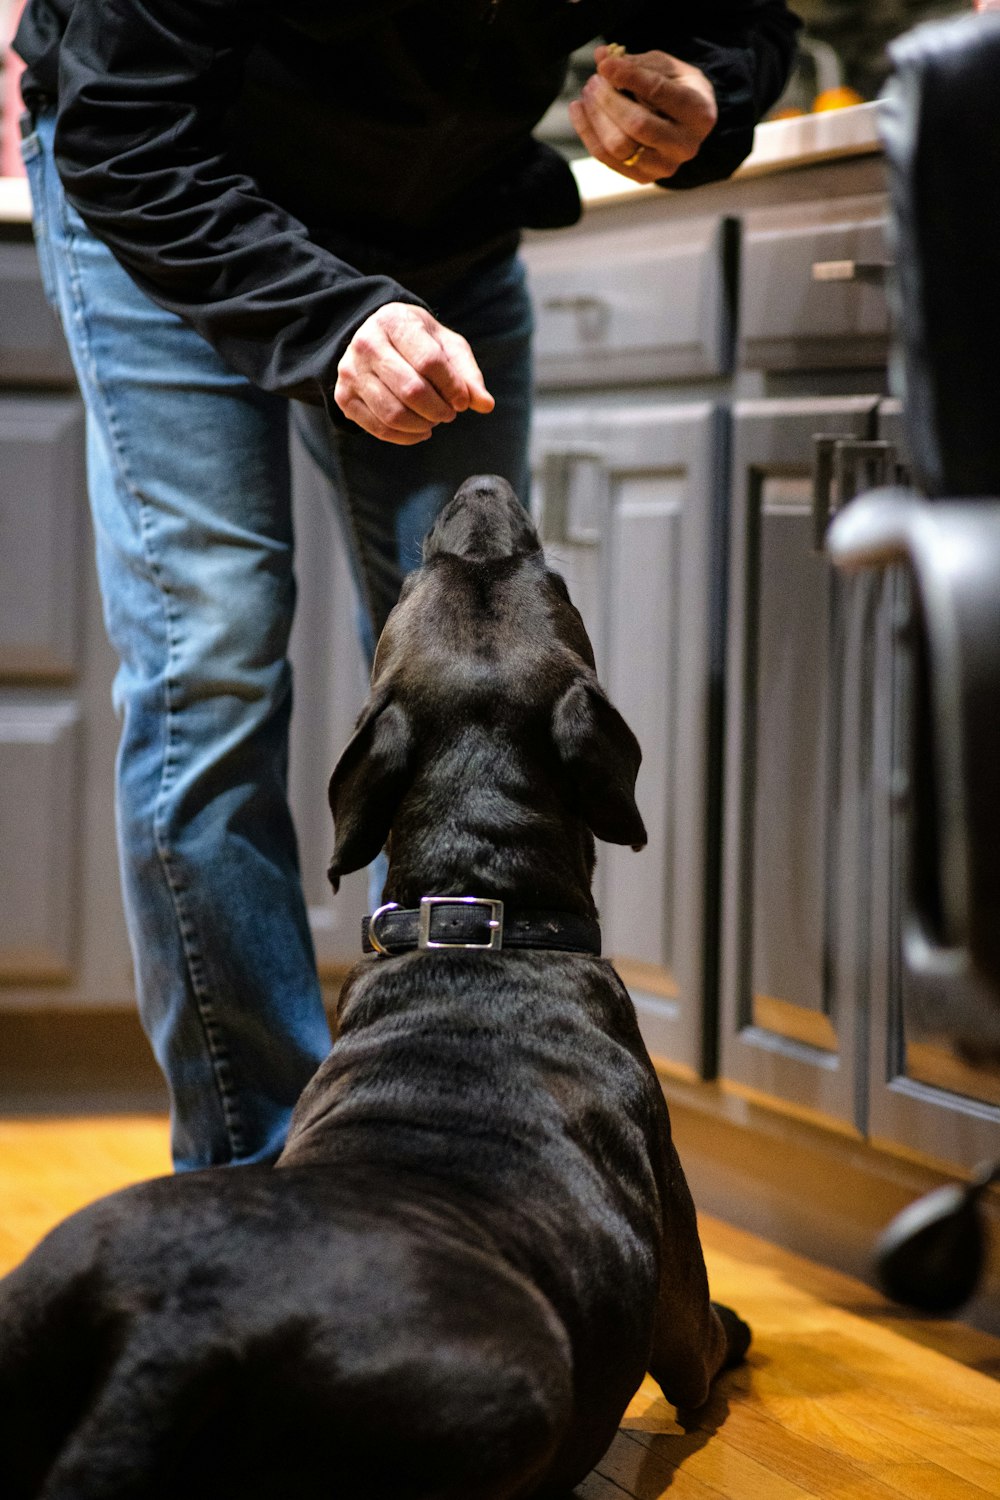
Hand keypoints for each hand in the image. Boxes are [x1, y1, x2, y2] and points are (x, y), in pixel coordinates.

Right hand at [335, 303, 494, 443]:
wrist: (374, 338)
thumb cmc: (418, 342)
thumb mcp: (446, 346)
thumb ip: (467, 374)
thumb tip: (485, 405)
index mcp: (394, 321)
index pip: (429, 361)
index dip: (452, 388)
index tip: (462, 401)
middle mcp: (366, 344)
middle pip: (411, 391)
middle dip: (439, 410)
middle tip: (449, 413)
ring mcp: (350, 371)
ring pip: (393, 414)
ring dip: (423, 425)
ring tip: (434, 420)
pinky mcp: (344, 397)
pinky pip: (378, 428)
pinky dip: (406, 437)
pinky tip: (420, 430)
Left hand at [568, 46, 717, 183]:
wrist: (687, 124)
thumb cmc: (676, 88)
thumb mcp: (665, 68)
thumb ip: (636, 63)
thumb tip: (602, 56)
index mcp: (699, 113)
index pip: (659, 93)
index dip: (629, 77)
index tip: (605, 65)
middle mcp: (686, 145)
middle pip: (637, 125)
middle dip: (609, 100)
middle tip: (594, 81)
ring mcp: (665, 167)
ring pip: (619, 146)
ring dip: (596, 117)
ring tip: (588, 93)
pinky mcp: (643, 178)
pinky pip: (606, 158)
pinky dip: (588, 132)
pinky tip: (579, 109)